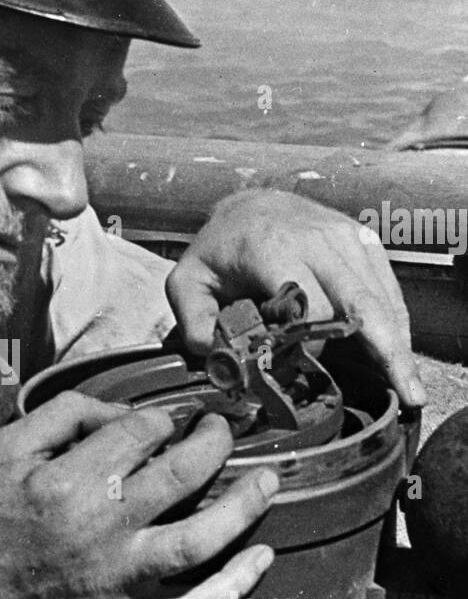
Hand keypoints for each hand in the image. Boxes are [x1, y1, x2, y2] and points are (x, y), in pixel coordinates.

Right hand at [0, 391, 277, 598]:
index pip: (138, 433)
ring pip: (199, 542)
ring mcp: (116, 581)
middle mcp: (99, 530)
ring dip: (243, 508)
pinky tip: (262, 560)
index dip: (159, 418)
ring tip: (269, 480)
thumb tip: (122, 413)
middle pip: (181, 476)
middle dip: (214, 443)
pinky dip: (233, 587)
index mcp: (65, 483)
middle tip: (222, 430)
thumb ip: (61, 417)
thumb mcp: (1, 450)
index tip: (160, 423)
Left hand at [167, 190, 425, 408]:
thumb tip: (216, 357)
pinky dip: (396, 323)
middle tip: (404, 393)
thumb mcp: (187, 282)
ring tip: (412, 387)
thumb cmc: (217, 252)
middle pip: (359, 301)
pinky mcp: (364, 241)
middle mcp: (317, 238)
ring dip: (397, 343)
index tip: (302, 367)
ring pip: (380, 297)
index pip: (308, 303)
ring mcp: (347, 237)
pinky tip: (400, 355)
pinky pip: (387, 287)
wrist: (247, 205)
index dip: (310, 342)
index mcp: (270, 246)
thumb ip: (193, 321)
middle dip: (382, 349)